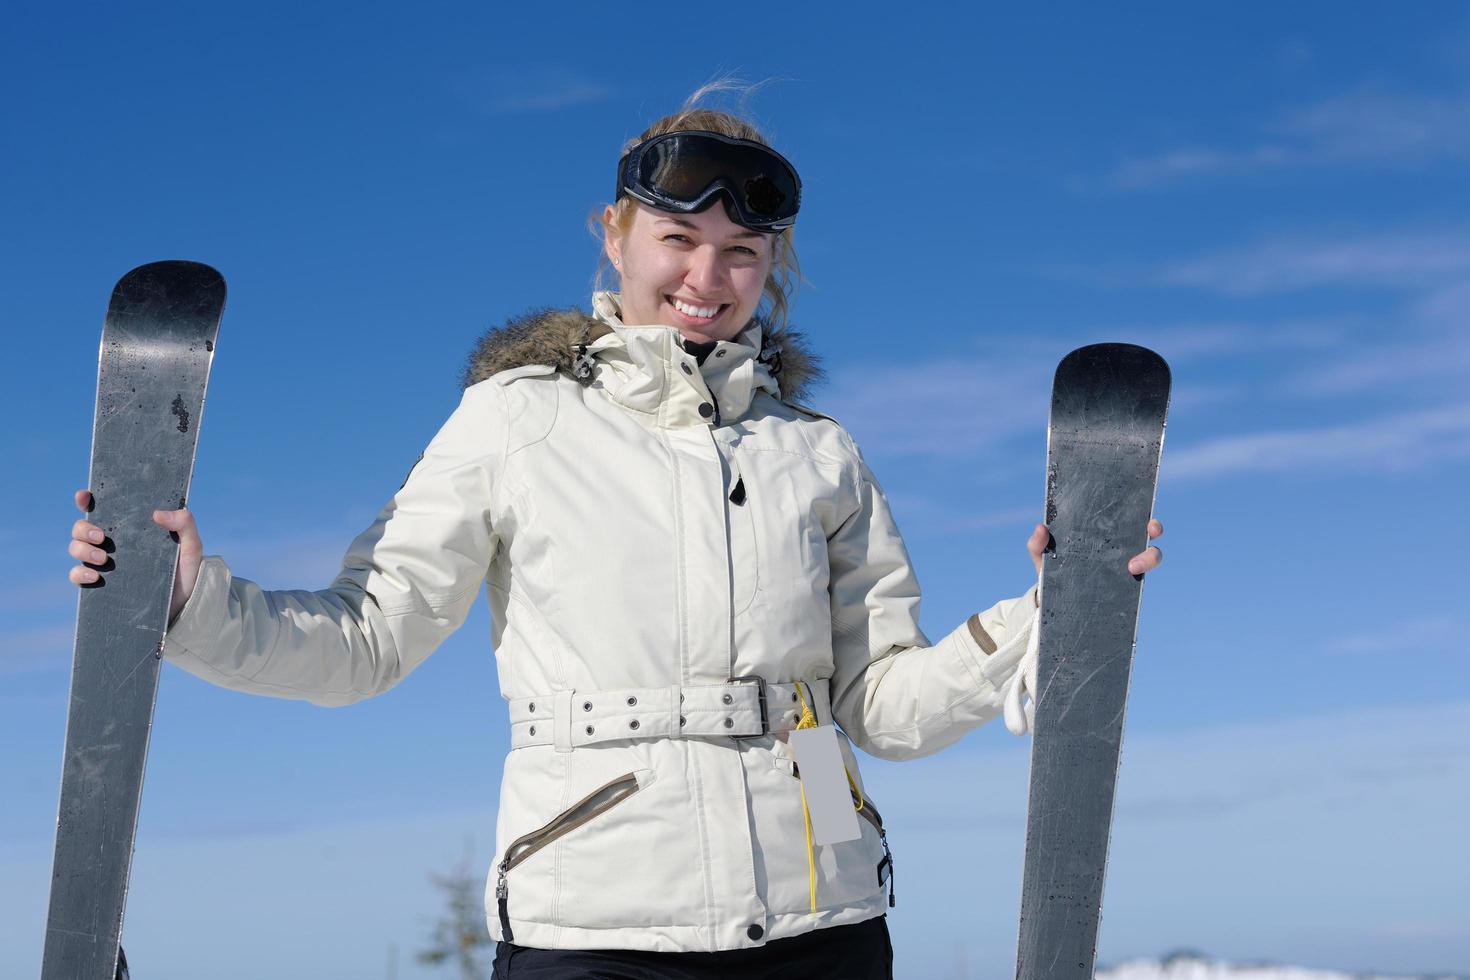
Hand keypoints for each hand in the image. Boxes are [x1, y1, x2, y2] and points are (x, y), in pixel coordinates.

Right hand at [68, 489, 204, 626]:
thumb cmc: (186, 572)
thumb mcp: (191, 546)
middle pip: (82, 527)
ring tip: (103, 559)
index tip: (84, 496)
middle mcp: (113, 544)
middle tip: (102, 537)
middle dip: (83, 528)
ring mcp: (104, 564)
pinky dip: (79, 574)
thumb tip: (158, 513)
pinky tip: (95, 577)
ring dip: (82, 549)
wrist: (182, 608)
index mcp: (131, 529)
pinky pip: (76, 575)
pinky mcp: (99, 585)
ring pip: (76, 548)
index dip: (88, 499)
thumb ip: (184, 524)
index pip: (103, 508)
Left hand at [1026, 519, 1164, 575]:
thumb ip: (1037, 543)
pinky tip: (1131, 587)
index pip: (1129, 517)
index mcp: (1104, 533)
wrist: (1054, 600)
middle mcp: (1120, 546)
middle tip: (1149, 532)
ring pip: (1151, 557)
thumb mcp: (1043, 555)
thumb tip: (1040, 527)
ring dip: (1149, 558)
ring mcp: (1125, 565)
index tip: (1147, 515)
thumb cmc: (1052, 568)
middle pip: (1148, 533)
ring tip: (1132, 568)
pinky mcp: (1126, 586)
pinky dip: (1139, 583)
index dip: (1143, 512)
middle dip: (1154, 529)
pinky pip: (1139, 583)